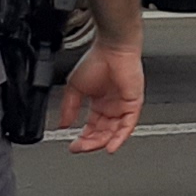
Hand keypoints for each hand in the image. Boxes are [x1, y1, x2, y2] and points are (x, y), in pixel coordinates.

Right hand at [61, 39, 145, 155]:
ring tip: (90, 147)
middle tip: (79, 147)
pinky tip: (110, 146)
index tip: (73, 145)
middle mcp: (112, 107)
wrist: (111, 48)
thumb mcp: (74, 87)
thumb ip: (68, 107)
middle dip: (90, 143)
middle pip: (102, 133)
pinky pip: (128, 126)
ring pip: (114, 132)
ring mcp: (123, 106)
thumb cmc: (96, 60)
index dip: (82, 138)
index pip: (91, 128)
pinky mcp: (133, 104)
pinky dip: (120, 138)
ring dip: (102, 142)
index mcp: (99, 103)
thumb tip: (62, 125)